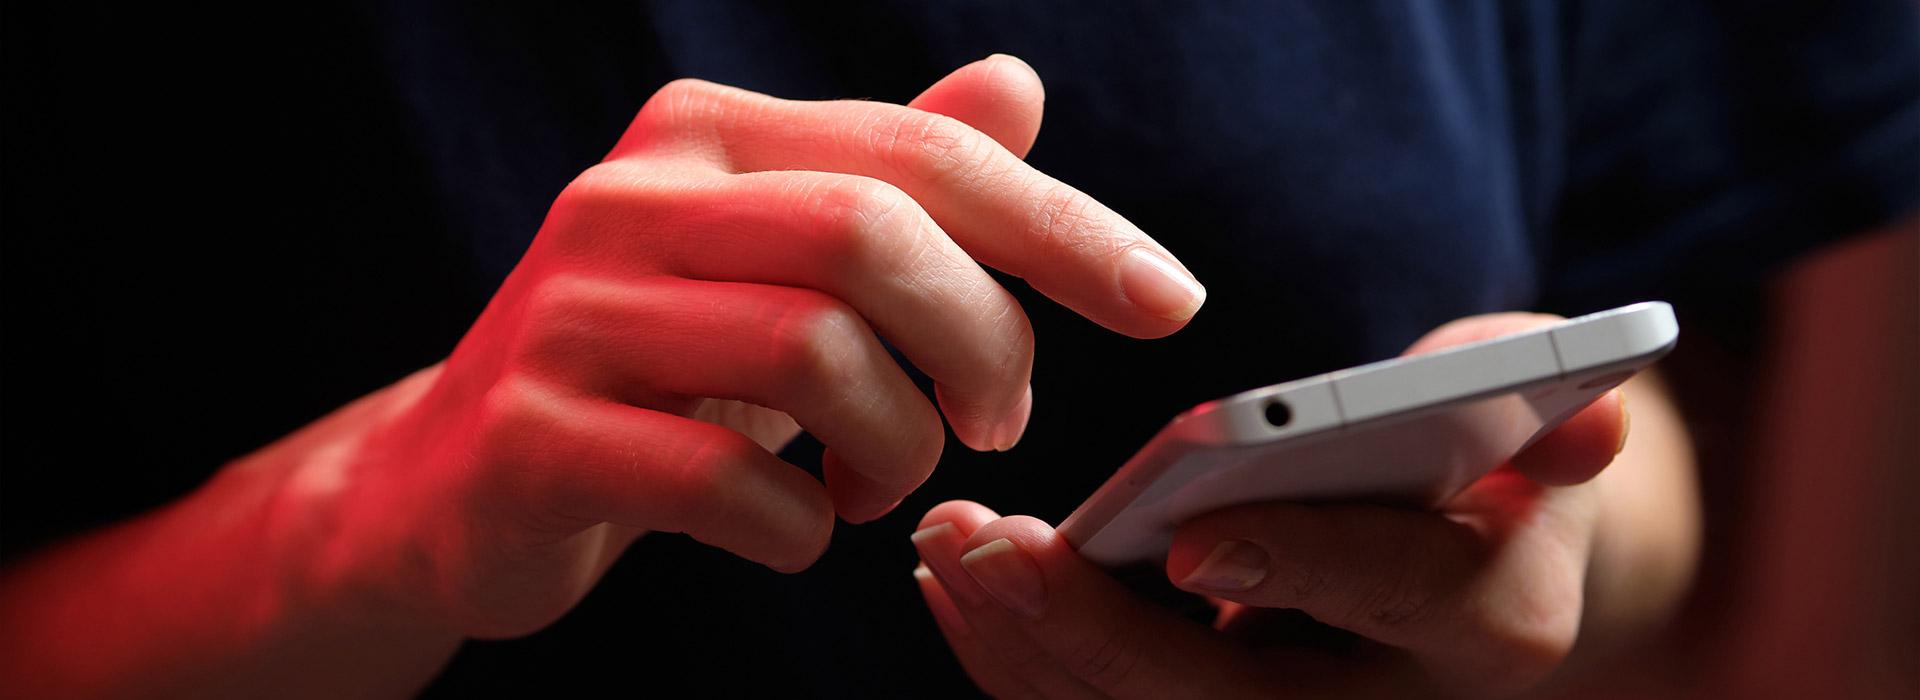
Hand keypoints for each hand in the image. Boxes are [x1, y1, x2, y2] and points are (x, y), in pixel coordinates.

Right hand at [314, 55, 1206, 638]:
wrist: (455, 480)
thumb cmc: (658, 367)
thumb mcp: (777, 262)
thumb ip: (891, 176)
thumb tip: (1016, 85)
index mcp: (705, 133)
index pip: (919, 153)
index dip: (1062, 227)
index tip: (1167, 301)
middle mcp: (629, 197)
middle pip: (870, 235)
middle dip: (980, 343)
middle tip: (996, 422)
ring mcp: (569, 316)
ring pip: (811, 353)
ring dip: (898, 446)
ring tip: (886, 481)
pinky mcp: (535, 437)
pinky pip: (725, 481)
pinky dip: (802, 527)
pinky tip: (797, 529)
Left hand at [911, 313, 1631, 698]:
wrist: (1477, 558)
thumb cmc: (1497, 464)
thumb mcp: (1541, 423)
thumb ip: (1556, 413)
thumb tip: (1588, 417)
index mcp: (1492, 619)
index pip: (1396, 597)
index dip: (1299, 569)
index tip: (1193, 541)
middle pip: (1226, 699)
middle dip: (1091, 631)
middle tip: (984, 547)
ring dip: (1028, 646)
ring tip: (942, 552)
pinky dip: (1026, 659)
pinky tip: (957, 588)